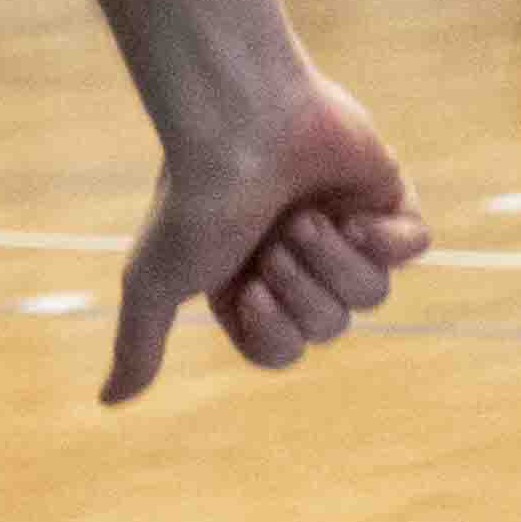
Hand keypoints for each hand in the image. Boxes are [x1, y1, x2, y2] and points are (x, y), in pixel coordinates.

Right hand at [106, 66, 422, 402]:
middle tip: (274, 240)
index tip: (249, 285)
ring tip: (306, 215)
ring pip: (374, 293)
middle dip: (305, 289)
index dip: (275, 328)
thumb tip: (107, 403)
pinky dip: (388, 238)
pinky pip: (413, 247)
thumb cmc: (195, 196)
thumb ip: (139, 343)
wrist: (240, 118)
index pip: (281, 348)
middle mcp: (296, 258)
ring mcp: (344, 228)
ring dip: (337, 260)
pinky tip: (355, 214)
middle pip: (330, 325)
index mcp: (245, 278)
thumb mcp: (154, 280)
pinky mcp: (386, 197)